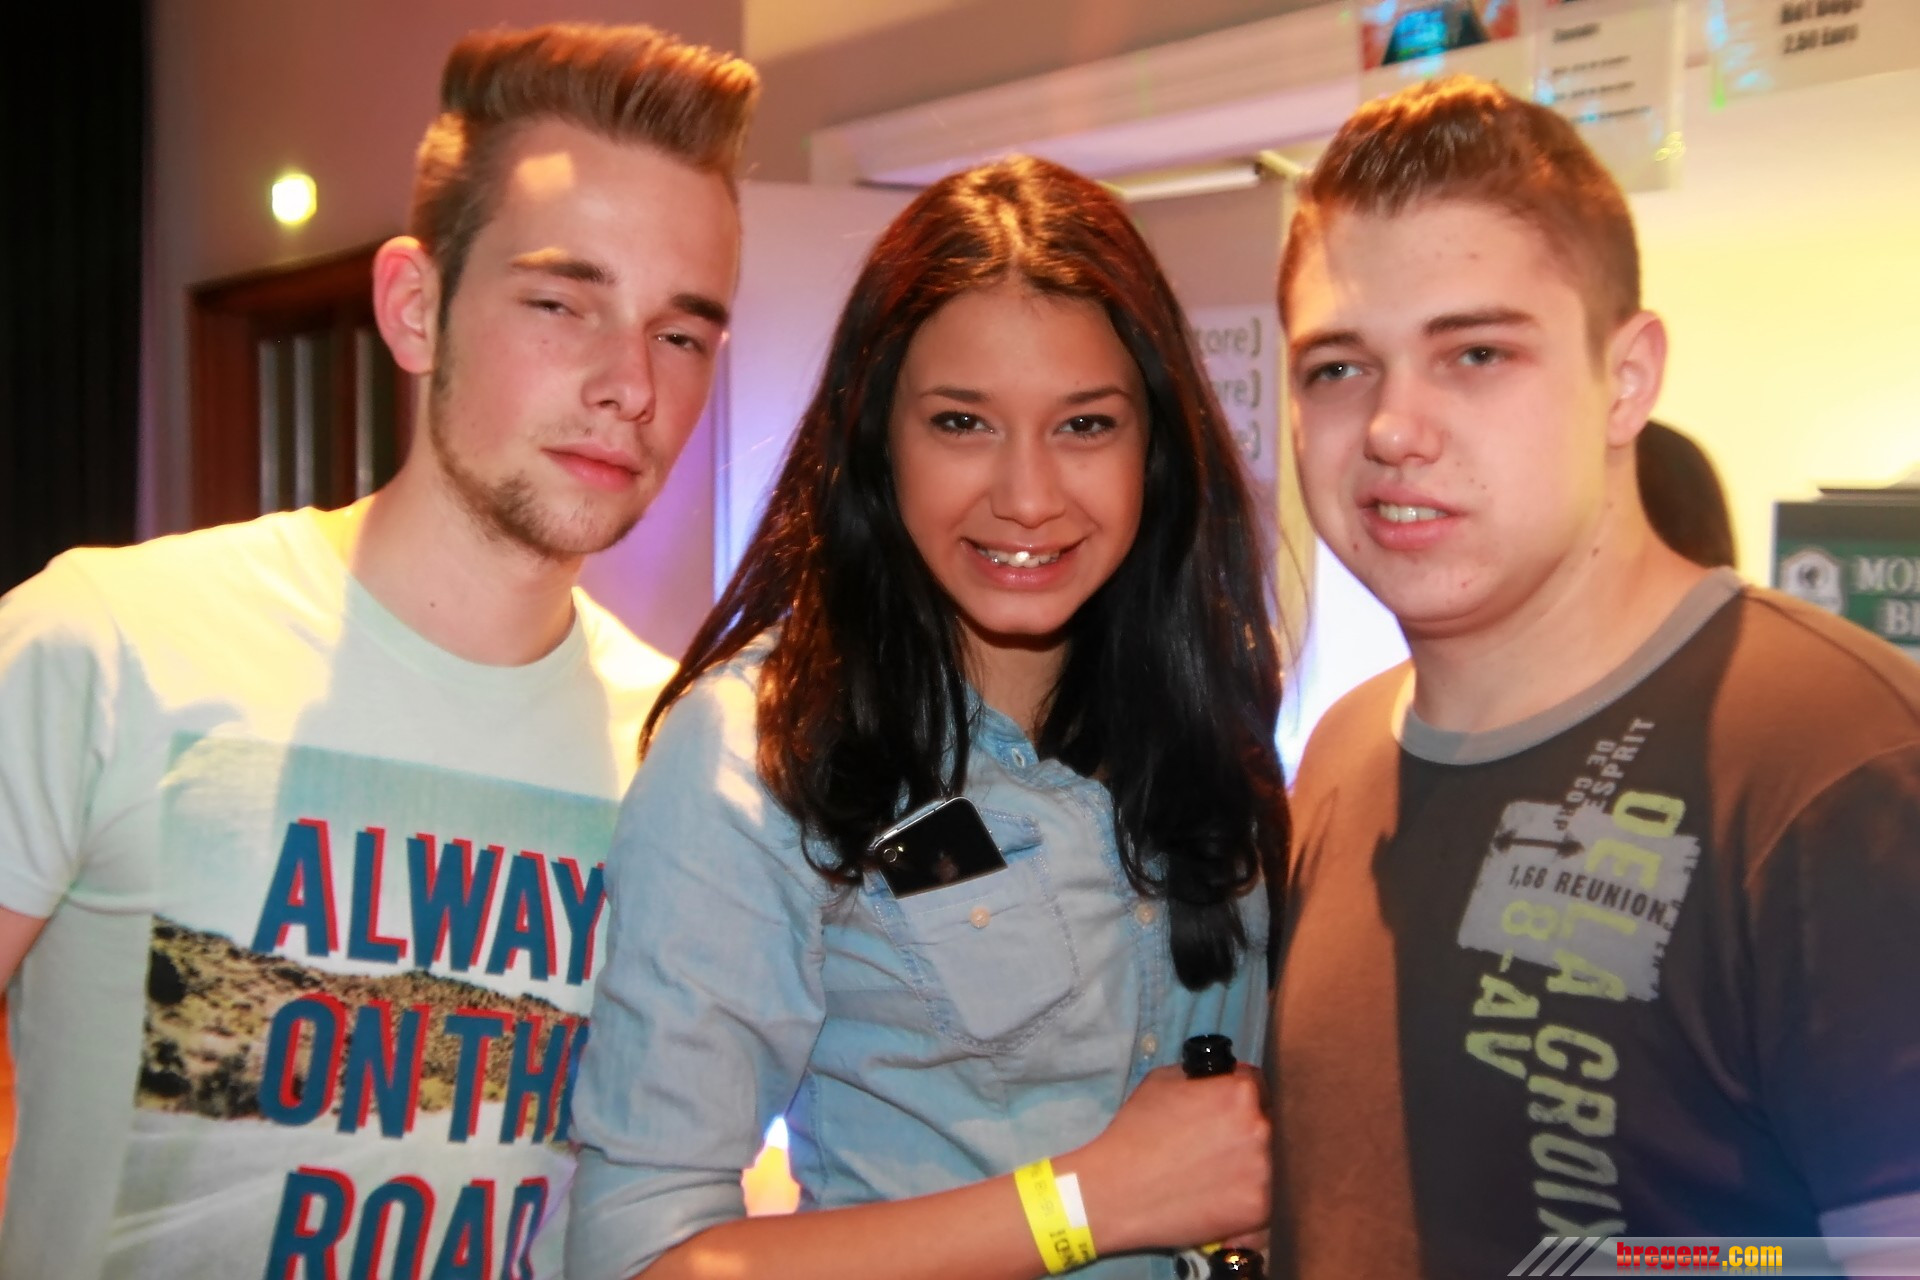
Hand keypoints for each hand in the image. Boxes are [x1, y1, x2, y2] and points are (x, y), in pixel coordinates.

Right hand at [1058, 1064, 1270, 1254]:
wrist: (1118, 1190)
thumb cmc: (1135, 1133)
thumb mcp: (1162, 1081)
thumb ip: (1201, 1077)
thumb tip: (1220, 1080)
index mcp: (1239, 1094)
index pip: (1257, 1085)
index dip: (1238, 1096)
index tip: (1226, 1111)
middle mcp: (1260, 1129)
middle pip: (1264, 1123)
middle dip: (1243, 1131)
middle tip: (1213, 1146)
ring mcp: (1263, 1172)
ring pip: (1264, 1163)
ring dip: (1246, 1166)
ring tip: (1210, 1176)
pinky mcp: (1258, 1210)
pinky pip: (1260, 1200)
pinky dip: (1241, 1201)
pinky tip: (1214, 1199)